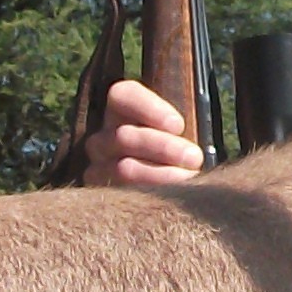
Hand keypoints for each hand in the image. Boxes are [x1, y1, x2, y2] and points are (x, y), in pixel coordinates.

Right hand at [71, 75, 204, 186]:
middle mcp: (103, 136)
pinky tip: (172, 195)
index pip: (122, 96)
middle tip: (194, 157)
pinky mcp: (101, 194)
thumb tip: (190, 132)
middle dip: (163, 147)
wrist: (172, 195)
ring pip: (122, 169)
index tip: (178, 125)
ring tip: (188, 178)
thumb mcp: (184, 134)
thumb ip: (180, 128)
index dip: (149, 108)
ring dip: (160, 175)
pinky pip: (120, 195)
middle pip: (124, 136)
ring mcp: (98, 166)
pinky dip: (151, 195)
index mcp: (121, 110)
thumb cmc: (181, 155)